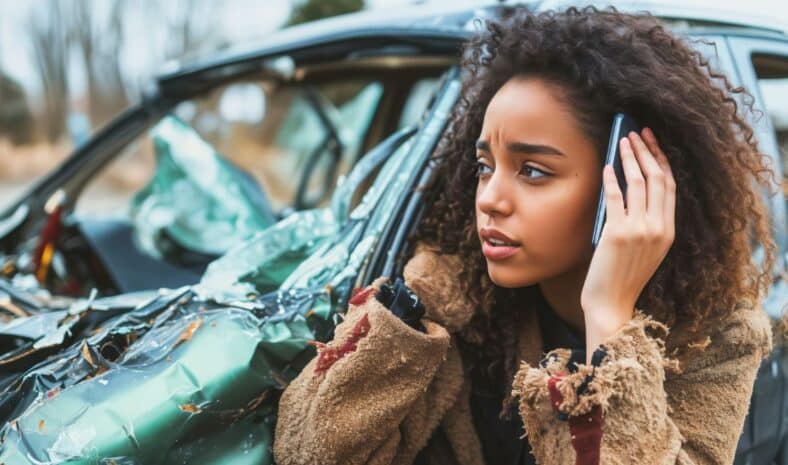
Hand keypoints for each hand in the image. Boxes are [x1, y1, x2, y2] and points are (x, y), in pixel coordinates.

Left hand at [580, 128, 675, 361]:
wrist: (610, 304)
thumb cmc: (620, 277)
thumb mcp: (643, 249)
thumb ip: (643, 222)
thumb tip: (628, 187)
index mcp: (669, 231)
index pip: (670, 186)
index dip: (662, 160)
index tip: (653, 142)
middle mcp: (659, 228)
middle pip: (658, 178)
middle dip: (647, 151)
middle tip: (636, 133)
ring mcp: (640, 230)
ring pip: (640, 183)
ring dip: (630, 158)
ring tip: (622, 140)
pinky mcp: (618, 233)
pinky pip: (616, 197)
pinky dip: (612, 178)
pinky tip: (607, 165)